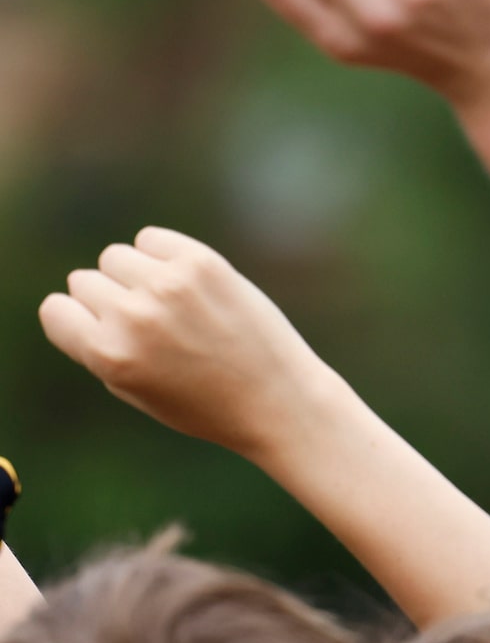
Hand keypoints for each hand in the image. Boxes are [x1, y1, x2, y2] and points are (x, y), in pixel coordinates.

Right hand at [38, 228, 339, 459]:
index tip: (111, 336)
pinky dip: (163, 255)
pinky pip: (151, 238)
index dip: (80, 323)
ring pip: (116, 256)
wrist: (280, 401)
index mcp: (108, 354)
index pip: (56, 310)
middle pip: (85, 281)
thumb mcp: (134, 390)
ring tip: (175, 308)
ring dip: (136, 276)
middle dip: (112, 301)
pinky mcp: (202, 262)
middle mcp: (133, 316)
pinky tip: (190, 284)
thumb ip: (97, 345)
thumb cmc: (206, 404)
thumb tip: (79, 298)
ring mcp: (168, 285)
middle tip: (157, 330)